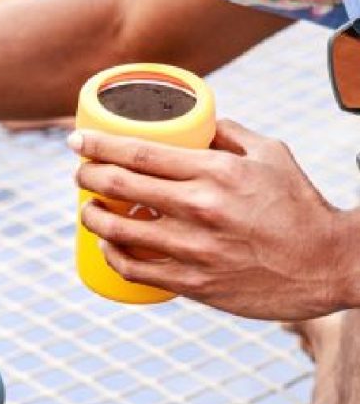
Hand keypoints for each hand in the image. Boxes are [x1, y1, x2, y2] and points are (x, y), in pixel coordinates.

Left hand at [71, 120, 356, 319]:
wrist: (327, 265)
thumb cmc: (298, 205)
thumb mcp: (271, 154)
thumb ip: (228, 134)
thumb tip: (191, 119)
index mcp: (217, 171)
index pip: (139, 152)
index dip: (98, 145)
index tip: (76, 140)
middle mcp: (201, 208)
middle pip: (121, 187)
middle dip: (87, 175)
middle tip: (79, 172)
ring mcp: (194, 250)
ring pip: (120, 232)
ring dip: (92, 217)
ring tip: (87, 209)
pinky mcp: (193, 284)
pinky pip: (136, 270)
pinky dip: (113, 256)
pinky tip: (106, 246)